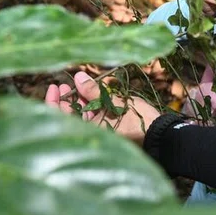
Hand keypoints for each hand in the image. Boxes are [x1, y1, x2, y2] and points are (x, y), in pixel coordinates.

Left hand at [44, 71, 159, 144]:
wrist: (163, 136)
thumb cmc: (139, 122)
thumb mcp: (115, 103)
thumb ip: (94, 91)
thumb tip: (78, 77)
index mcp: (87, 134)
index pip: (59, 118)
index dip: (53, 102)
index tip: (54, 86)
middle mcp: (90, 137)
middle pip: (69, 117)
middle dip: (66, 99)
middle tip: (66, 83)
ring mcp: (100, 135)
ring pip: (81, 117)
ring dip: (79, 101)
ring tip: (80, 85)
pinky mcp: (110, 132)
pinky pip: (93, 119)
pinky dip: (91, 106)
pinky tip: (93, 94)